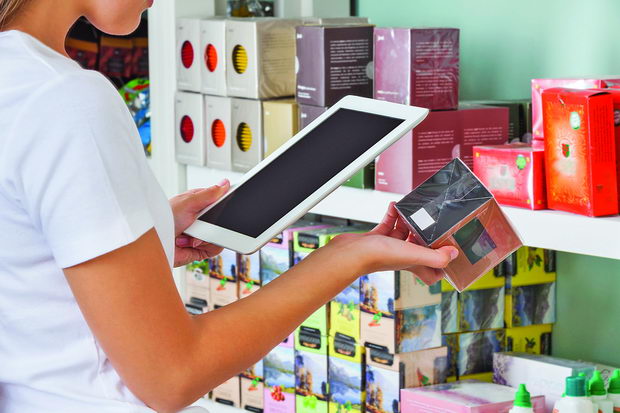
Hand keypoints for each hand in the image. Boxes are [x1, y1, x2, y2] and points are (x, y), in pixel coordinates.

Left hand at [169, 179, 229, 266]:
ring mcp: (201, 234)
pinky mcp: (201, 249)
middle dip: (214, 223)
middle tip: (201, 223)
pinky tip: (191, 243)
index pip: (219, 201)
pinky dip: (205, 246)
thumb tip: (225, 183)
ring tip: (191, 235)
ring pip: (221, 234)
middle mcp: (201, 219)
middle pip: (222, 219)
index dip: (224, 203)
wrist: (153, 245)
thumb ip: (209, 194)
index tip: (229, 204)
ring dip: (206, 236)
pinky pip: (216, 248)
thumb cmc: (162, 220)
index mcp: (198, 203)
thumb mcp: (188, 202)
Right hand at [327, 202, 457, 284]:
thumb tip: (454, 254)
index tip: (448, 253)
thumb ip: (436, 256)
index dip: (441, 266)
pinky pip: (388, 224)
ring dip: (409, 221)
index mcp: (413, 264)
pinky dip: (393, 215)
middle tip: (433, 222)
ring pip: (404, 234)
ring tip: (414, 209)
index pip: (431, 273)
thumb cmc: (377, 257)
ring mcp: (388, 248)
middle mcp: (402, 257)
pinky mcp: (375, 239)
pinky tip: (395, 206)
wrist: (350, 253)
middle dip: (426, 235)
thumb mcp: (414, 255)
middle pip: (420, 249)